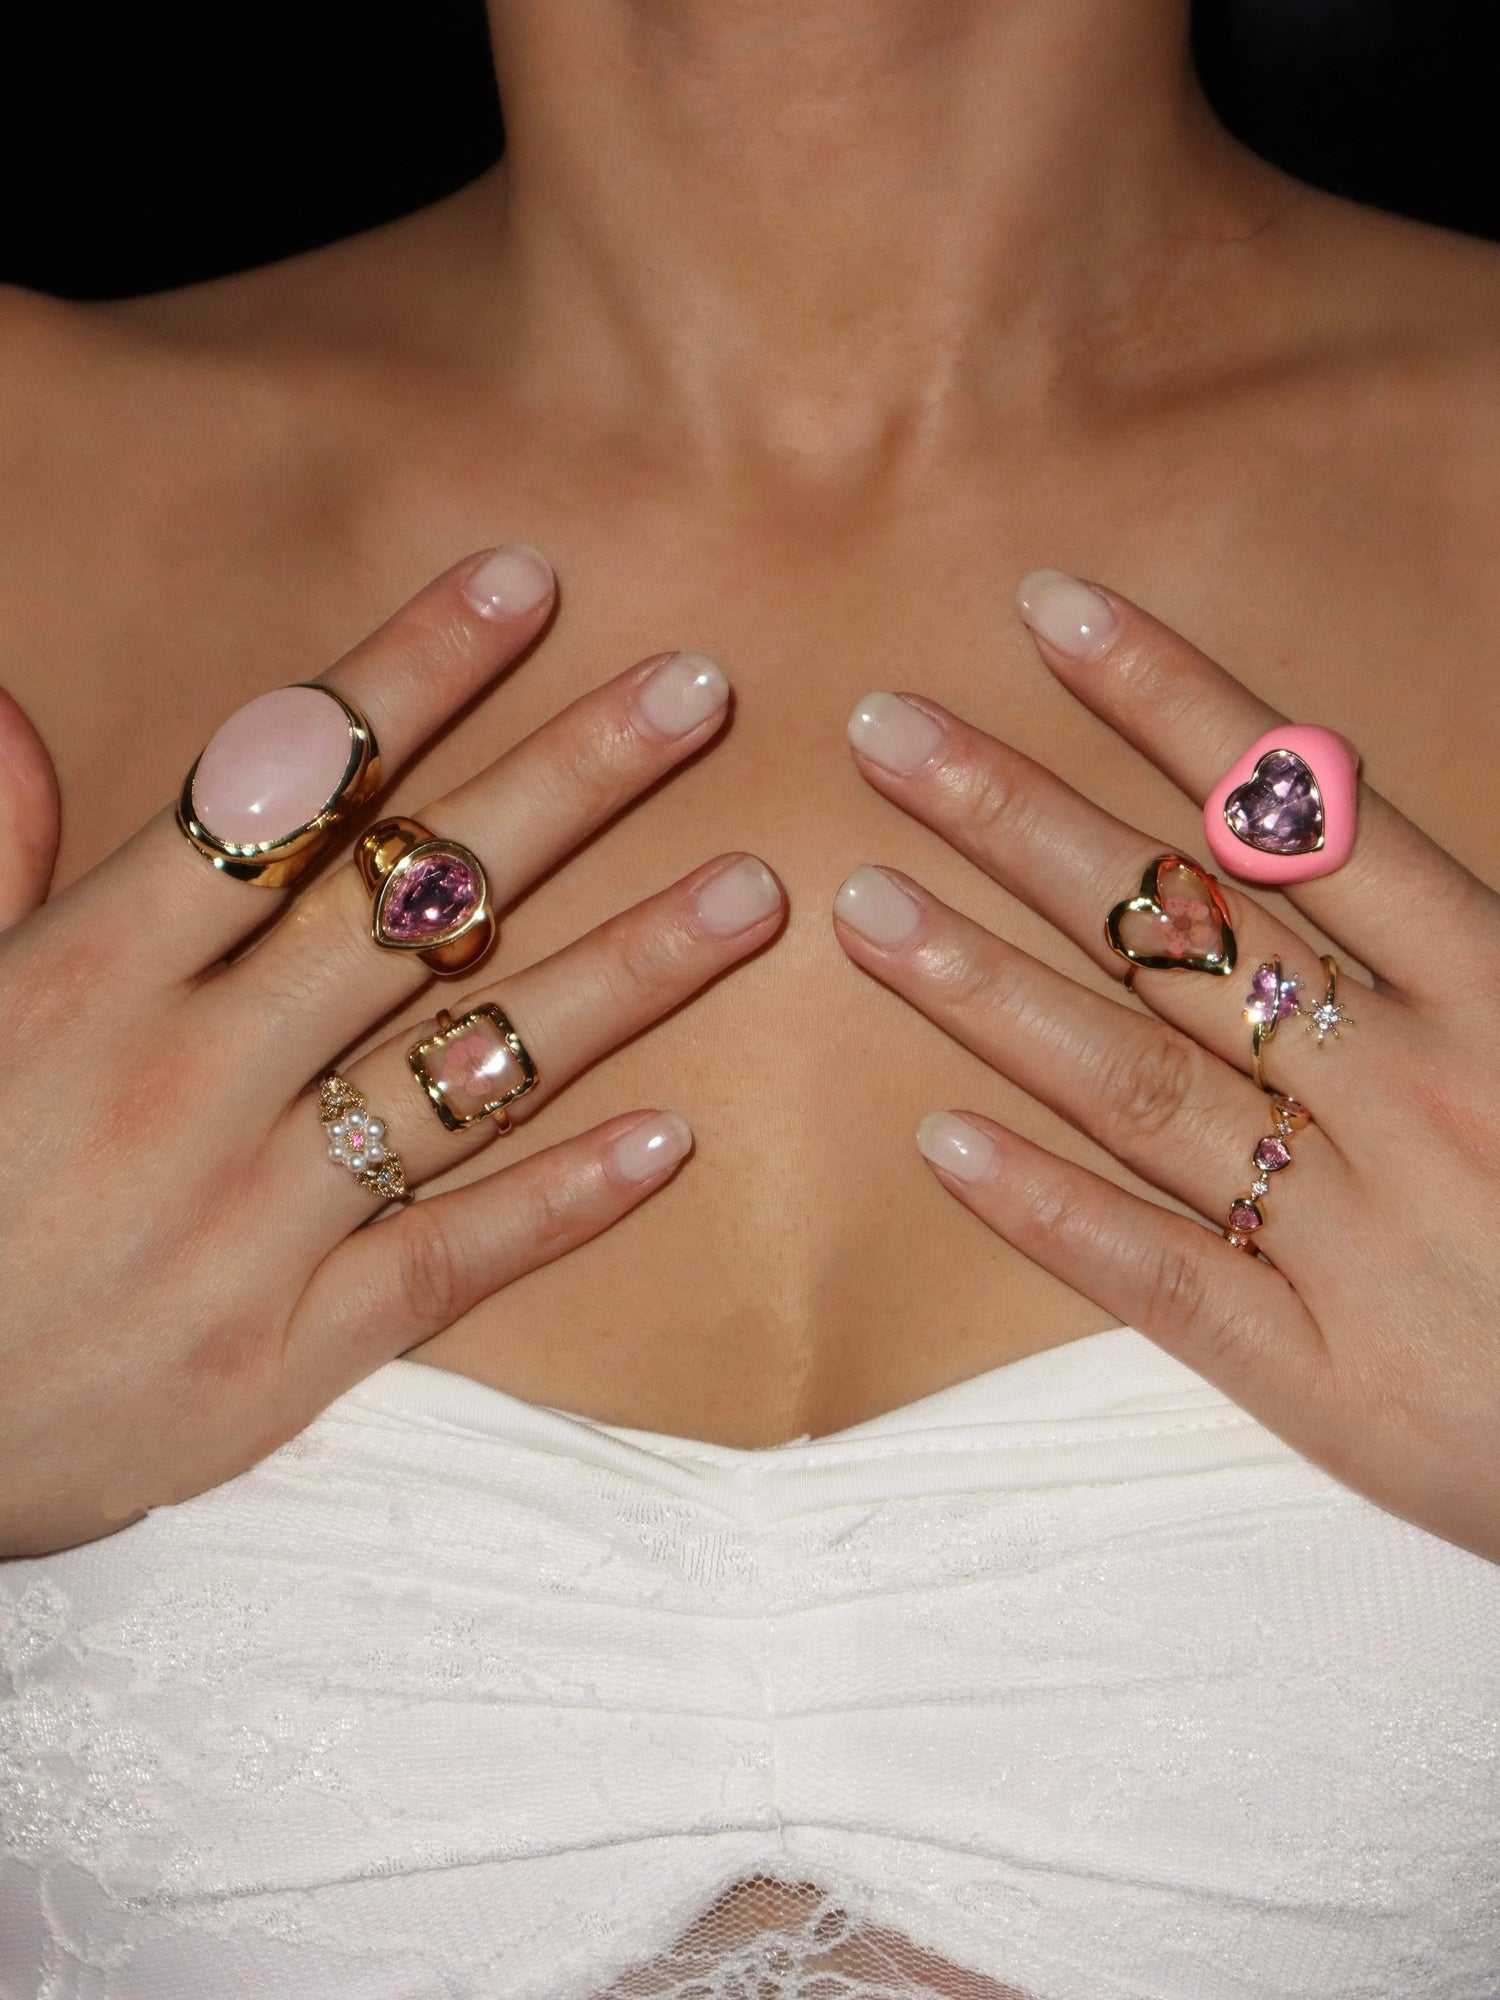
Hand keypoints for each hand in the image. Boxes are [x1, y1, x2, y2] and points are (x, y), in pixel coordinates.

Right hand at [0, 547, 783, 1556]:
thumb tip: (4, 705)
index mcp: (81, 980)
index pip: (281, 790)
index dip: (407, 676)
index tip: (522, 584)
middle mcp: (186, 1082)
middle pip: (413, 902)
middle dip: (565, 782)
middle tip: (698, 694)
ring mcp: (250, 1222)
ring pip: (472, 1067)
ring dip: (625, 974)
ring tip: (754, 895)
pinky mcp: (287, 1349)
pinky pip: (454, 1257)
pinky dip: (563, 1198)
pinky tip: (673, 1136)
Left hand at [835, 572, 1499, 1561]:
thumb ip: (1463, 940)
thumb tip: (1333, 810)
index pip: (1298, 815)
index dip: (1170, 701)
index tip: (1047, 614)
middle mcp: (1413, 1093)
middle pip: (1181, 930)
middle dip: (1022, 820)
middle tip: (884, 733)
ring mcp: (1356, 1236)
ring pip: (1139, 1085)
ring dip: (989, 990)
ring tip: (862, 908)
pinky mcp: (1323, 1374)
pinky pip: (1157, 1276)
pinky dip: (1047, 1208)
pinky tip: (938, 1141)